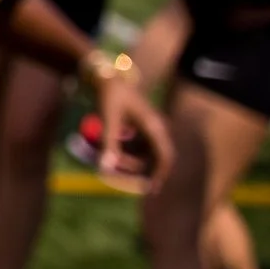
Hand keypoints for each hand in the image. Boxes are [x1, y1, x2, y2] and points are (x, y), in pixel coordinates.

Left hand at [92, 73, 173, 190]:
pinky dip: (128, 155)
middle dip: (139, 170)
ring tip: (110, 160)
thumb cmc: (110, 97)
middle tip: (118, 174)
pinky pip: (139, 149)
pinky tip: (113, 153)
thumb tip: (105, 169)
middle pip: (155, 159)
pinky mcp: (142, 130)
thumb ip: (109, 144)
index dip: (160, 175)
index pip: (164, 157)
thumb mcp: (108, 120)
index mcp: (154, 127)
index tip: (151, 189)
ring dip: (131, 162)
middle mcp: (157, 129)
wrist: (108, 79)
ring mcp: (150, 130)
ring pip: (146, 156)